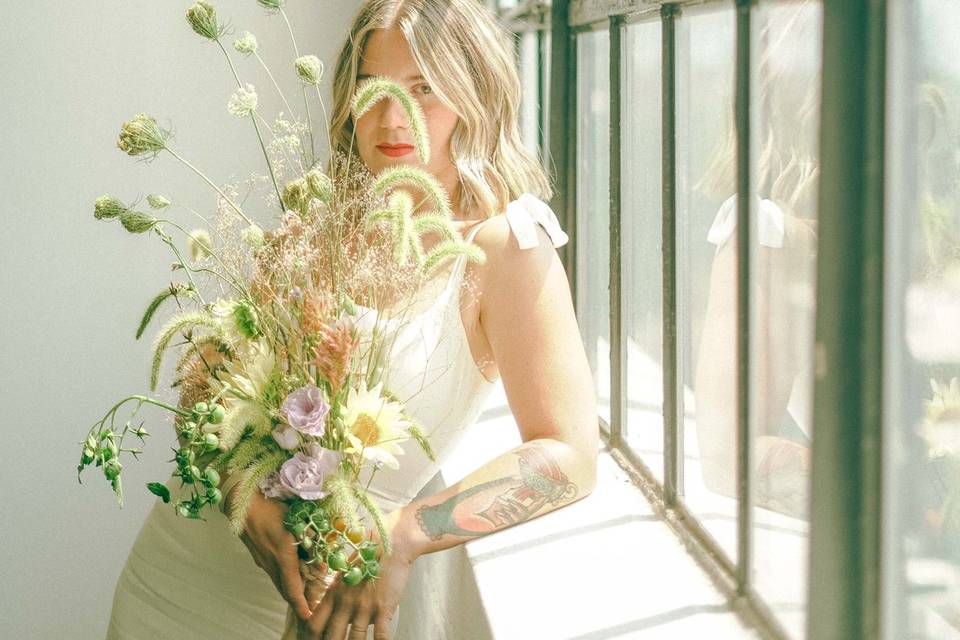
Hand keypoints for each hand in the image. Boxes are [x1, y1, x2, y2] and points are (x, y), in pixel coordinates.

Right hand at [228, 486, 312, 620]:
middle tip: (312, 607)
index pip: (292, 587)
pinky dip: (285, 577)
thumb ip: (310, 539)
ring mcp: (262, 560)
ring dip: (292, 588)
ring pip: (279, 581)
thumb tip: (321, 558)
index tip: (308, 616)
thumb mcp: (296, 520)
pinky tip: (293, 571)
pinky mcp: (258, 555)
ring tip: (306, 592)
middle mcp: (270, 562)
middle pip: (285, 589)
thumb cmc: (271, 505)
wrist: (241, 501)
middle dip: (298, 600)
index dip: (301, 604)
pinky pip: (274, 572)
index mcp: (283, 555)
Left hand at [297, 509, 417, 639]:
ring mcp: (364, 607)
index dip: (311, 639)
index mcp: (333, 594)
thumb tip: (344, 620)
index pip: (313, 624)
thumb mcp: (346, 575)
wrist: (391, 544)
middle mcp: (345, 603)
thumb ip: (341, 598)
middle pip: (331, 637)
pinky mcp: (383, 608)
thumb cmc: (369, 557)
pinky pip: (380, 636)